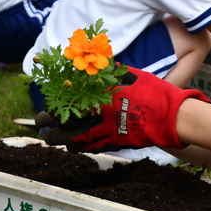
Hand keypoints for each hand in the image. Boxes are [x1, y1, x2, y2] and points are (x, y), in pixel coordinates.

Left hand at [37, 66, 209, 151]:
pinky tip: (73, 145)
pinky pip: (90, 148)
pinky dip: (78, 146)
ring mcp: (107, 133)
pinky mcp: (114, 144)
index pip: (67, 102)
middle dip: (48, 124)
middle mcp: (100, 116)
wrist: (170, 116)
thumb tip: (93, 62)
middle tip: (40, 122)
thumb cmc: (151, 92)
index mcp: (101, 96)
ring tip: (49, 137)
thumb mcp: (129, 75)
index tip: (47, 102)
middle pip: (64, 124)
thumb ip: (109, 71)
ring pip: (73, 141)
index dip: (53, 104)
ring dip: (59, 139)